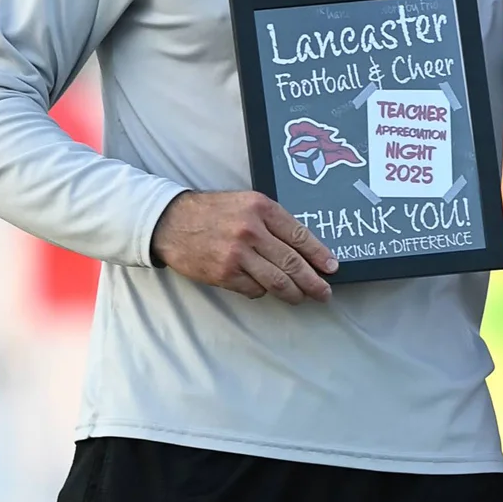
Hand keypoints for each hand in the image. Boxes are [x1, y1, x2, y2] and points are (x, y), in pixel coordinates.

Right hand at [151, 190, 336, 302]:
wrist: (171, 222)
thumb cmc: (212, 212)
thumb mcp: (245, 204)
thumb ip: (272, 222)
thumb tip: (302, 248)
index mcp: (261, 208)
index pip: (299, 235)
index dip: (319, 254)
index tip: (332, 267)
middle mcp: (251, 230)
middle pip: (292, 263)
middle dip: (313, 281)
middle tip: (324, 292)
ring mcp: (238, 254)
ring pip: (277, 281)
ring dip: (294, 293)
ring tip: (302, 297)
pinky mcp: (225, 273)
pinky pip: (255, 289)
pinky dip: (262, 291)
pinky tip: (263, 287)